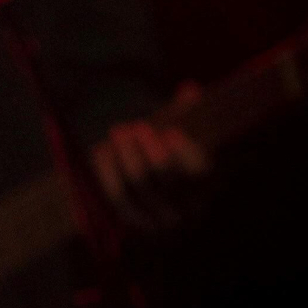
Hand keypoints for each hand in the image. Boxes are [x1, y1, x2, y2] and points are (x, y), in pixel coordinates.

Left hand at [89, 81, 209, 232]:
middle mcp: (186, 209)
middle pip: (165, 180)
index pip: (199, 174)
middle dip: (150, 152)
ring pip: (137, 187)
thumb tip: (189, 89)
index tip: (172, 132)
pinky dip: (107, 170)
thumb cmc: (170, 148)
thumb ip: (188, 113)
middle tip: (139, 125)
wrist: (154, 185)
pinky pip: (116, 195)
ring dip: (127, 156)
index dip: (187, 155)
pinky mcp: (130, 218)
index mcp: (205, 185)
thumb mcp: (183, 131)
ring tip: (120, 130)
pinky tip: (101, 147)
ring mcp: (157, 219)